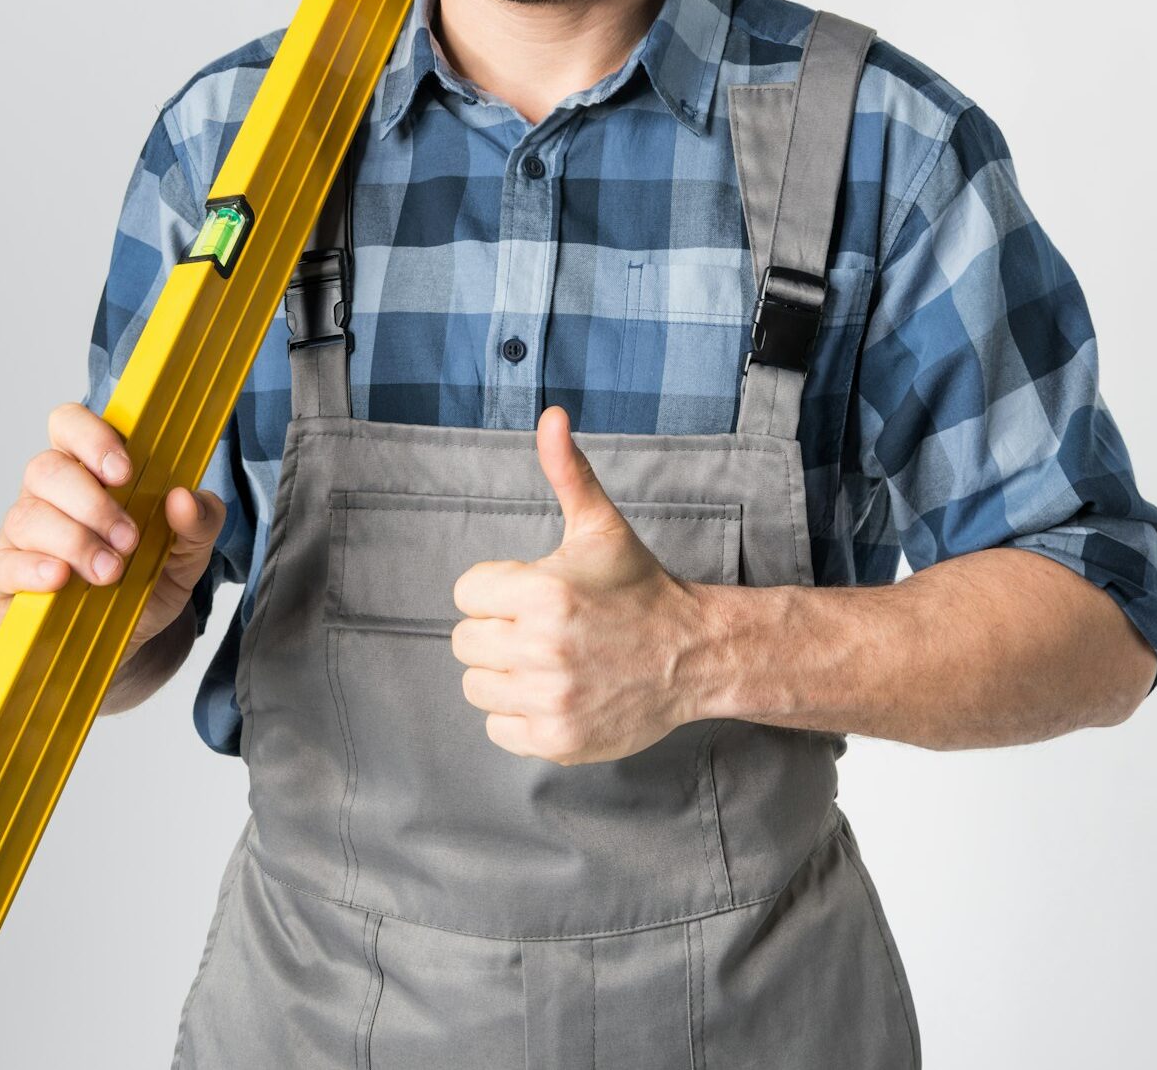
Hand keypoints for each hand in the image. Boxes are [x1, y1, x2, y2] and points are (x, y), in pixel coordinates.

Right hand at [0, 402, 224, 662]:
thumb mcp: (189, 552)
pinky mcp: (4, 580)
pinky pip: (5, 564)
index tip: (124, 471)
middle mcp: (50, 496)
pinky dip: (34, 569)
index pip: (70, 425)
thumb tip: (185, 498)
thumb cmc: (148, 582)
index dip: (92, 437)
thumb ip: (200, 521)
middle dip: (92, 502)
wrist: (126, 646)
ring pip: (27, 515)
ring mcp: (21, 536)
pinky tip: (60, 580)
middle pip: (46, 469)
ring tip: (110, 572)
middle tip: (129, 539)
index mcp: (90, 472)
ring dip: (74, 541)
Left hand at [450, 405, 707, 764]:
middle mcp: (541, 649)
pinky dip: (518, 714)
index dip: (497, 589)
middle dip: (498, 630)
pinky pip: (497, 728)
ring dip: (504, 674)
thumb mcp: (599, 526)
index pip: (466, 594)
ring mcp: (549, 700)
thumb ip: (566, 470)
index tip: (534, 592)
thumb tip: (551, 415)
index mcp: (542, 592)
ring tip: (548, 659)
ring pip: (476, 686)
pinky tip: (555, 692)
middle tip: (542, 627)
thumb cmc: (638, 587)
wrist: (692, 654)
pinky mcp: (556, 740)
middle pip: (465, 641)